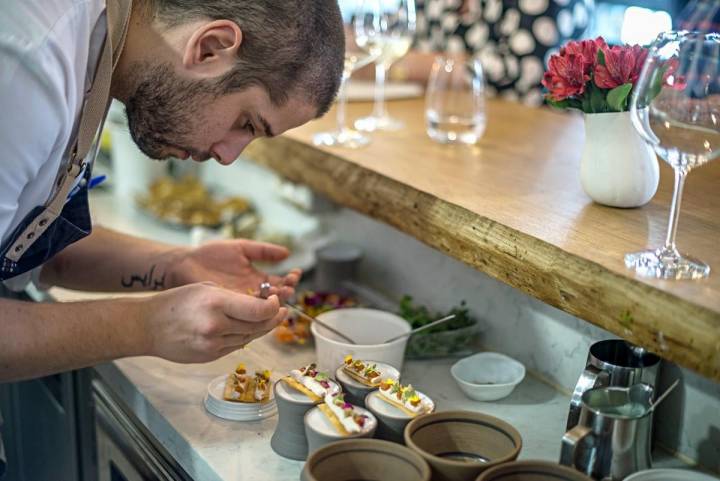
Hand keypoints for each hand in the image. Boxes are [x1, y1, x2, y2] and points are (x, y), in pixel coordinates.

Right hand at [144, 283, 287, 362]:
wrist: (146, 327)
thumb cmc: (174, 303)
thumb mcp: (205, 288)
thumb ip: (233, 297)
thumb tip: (259, 304)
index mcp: (216, 303)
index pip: (259, 310)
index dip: (273, 307)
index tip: (277, 301)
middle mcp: (216, 326)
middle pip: (258, 326)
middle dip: (274, 318)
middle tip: (283, 311)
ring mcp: (213, 345)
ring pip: (250, 338)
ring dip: (262, 329)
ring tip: (270, 319)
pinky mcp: (210, 356)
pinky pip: (236, 346)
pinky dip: (245, 337)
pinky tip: (249, 329)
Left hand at [169, 239, 301, 300]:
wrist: (186, 263)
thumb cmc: (210, 254)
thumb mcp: (241, 248)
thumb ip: (263, 250)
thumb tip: (287, 253)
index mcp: (256, 278)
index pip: (279, 282)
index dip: (290, 279)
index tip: (295, 273)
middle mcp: (252, 292)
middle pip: (276, 297)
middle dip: (286, 291)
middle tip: (289, 286)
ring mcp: (242, 302)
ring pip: (265, 306)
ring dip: (275, 301)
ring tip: (281, 293)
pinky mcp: (230, 308)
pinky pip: (248, 312)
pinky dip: (259, 309)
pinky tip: (264, 303)